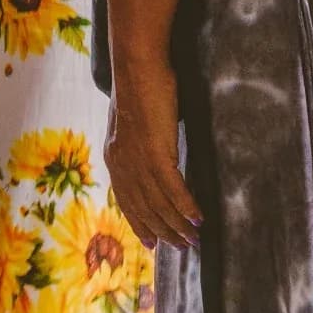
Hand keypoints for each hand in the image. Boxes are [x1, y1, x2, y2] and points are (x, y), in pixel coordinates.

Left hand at [105, 60, 202, 251]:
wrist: (137, 64)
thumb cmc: (139, 85)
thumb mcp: (131, 121)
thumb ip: (137, 143)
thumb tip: (152, 156)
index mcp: (114, 156)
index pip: (126, 200)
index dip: (140, 223)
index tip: (152, 243)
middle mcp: (122, 162)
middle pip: (144, 208)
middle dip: (163, 231)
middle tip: (182, 248)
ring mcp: (138, 159)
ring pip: (159, 203)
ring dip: (178, 225)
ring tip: (194, 239)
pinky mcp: (157, 152)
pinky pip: (173, 189)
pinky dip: (186, 206)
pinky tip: (199, 218)